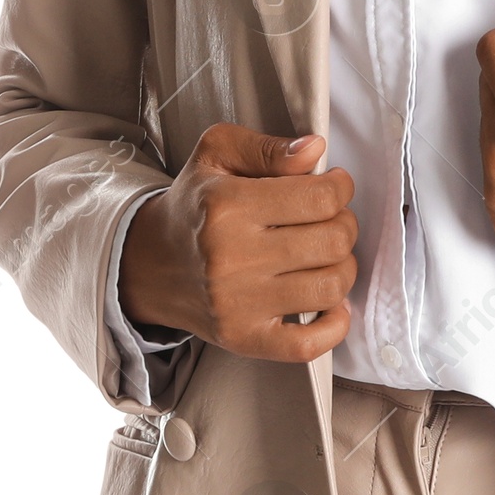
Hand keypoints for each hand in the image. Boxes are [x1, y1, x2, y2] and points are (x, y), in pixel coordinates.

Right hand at [116, 123, 357, 363]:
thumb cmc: (194, 204)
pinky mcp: (243, 338)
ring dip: (343, 266)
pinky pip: (307, 346)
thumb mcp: (216, 154)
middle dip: (345, 224)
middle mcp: (233, 257)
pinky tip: (331, 303)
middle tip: (330, 219)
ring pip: (331, 286)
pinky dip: (334, 325)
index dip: (340, 187)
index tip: (332, 187)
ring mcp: (238, 304)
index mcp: (229, 205)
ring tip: (326, 255)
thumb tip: (315, 150)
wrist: (149, 264)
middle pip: (333, 241)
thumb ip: (268, 148)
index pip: (321, 197)